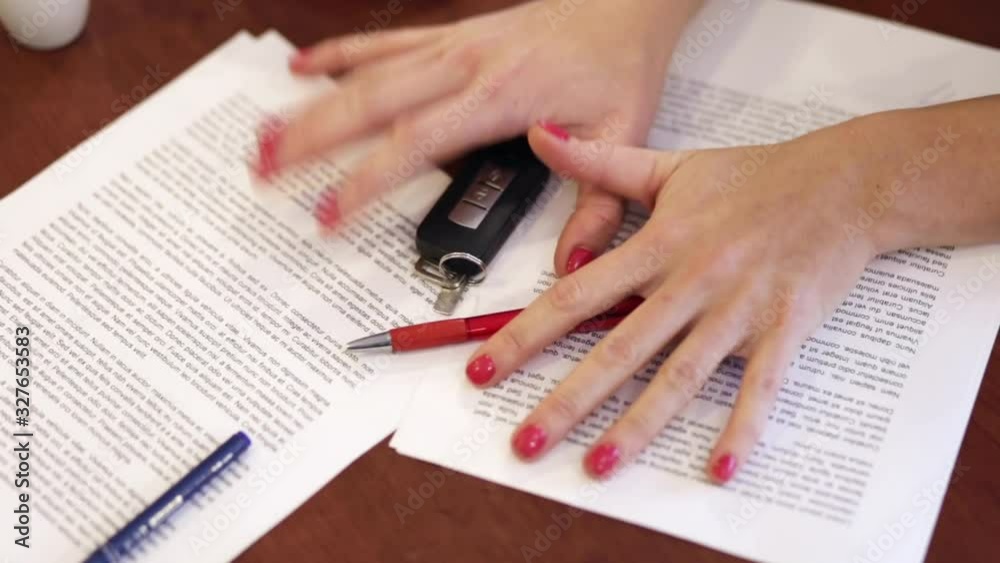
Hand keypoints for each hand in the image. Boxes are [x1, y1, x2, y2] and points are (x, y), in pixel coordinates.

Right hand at [254, 0, 699, 272]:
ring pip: (367, 74)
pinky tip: (301, 67)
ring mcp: (453, 46)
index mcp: (502, 97)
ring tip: (262, 135)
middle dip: (312, 139)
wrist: (626, 3)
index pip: (417, 142)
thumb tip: (572, 267)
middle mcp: (466, 66)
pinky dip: (341, 54)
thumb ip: (595, 207)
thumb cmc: (621, 68)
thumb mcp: (621, 138)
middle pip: (372, 103)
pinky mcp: (451, 35)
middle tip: (262, 172)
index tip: (326, 211)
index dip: (366, 179)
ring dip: (311, 104)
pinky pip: (385, 44)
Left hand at [465, 119, 885, 482]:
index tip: (484, 371)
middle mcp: (690, 281)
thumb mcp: (671, 165)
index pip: (575, 296)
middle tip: (525, 443)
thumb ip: (600, 162)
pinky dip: (742, 428)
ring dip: (637, 425)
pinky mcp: (784, 330)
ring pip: (679, 376)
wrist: (845, 183)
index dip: (524, 335)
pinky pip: (761, 387)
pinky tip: (718, 470)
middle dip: (567, 400)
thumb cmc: (756, 177)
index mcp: (658, 245)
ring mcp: (738, 310)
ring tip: (598, 466)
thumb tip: (541, 134)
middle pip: (618, 349)